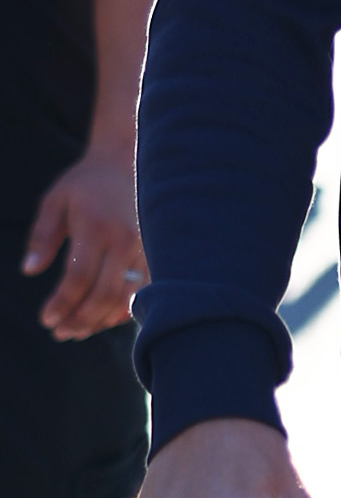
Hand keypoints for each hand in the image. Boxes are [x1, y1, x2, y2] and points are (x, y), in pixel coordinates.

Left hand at [21, 148, 144, 338]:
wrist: (124, 164)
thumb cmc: (83, 186)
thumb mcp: (54, 202)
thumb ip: (41, 236)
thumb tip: (30, 271)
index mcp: (96, 227)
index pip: (79, 276)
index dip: (63, 303)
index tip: (46, 319)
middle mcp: (124, 240)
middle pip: (105, 293)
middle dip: (81, 318)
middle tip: (60, 333)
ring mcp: (143, 249)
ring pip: (126, 297)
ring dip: (101, 320)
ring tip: (76, 331)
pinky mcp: (153, 255)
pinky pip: (140, 292)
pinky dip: (121, 311)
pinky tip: (101, 320)